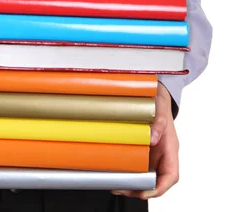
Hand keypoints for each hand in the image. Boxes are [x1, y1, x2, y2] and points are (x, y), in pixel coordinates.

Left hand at [111, 82, 178, 199]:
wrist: (156, 96)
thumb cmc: (160, 104)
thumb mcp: (160, 109)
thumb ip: (158, 122)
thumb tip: (153, 137)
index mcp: (170, 149)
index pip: (171, 175)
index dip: (159, 188)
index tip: (146, 191)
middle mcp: (163, 155)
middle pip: (157, 181)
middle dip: (141, 189)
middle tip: (122, 189)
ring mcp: (154, 155)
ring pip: (147, 177)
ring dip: (133, 184)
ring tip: (116, 185)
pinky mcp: (144, 152)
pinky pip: (139, 167)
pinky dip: (129, 174)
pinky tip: (116, 174)